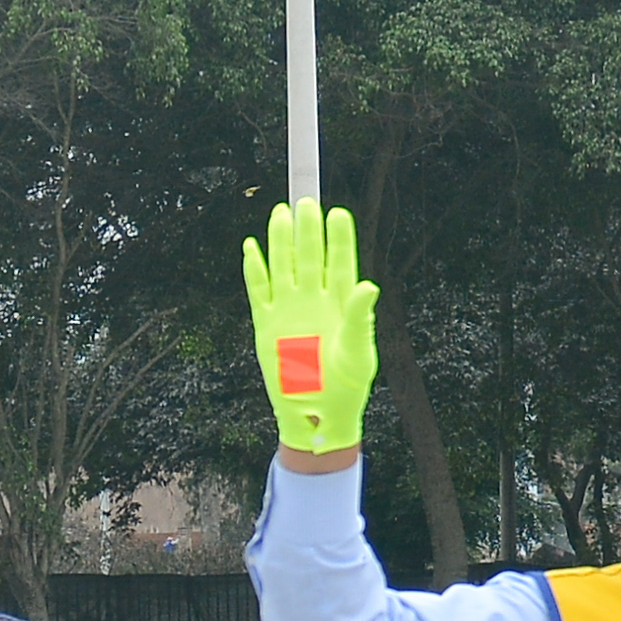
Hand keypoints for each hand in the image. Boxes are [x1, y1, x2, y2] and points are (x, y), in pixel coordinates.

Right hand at [243, 202, 380, 459]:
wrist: (318, 416)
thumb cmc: (347, 387)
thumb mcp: (359, 354)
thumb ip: (360, 318)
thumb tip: (369, 285)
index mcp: (341, 304)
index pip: (339, 263)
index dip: (338, 239)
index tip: (337, 214)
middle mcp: (315, 300)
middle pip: (309, 257)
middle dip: (308, 232)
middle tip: (307, 203)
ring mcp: (290, 310)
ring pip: (283, 267)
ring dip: (281, 242)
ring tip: (282, 214)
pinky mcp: (267, 325)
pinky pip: (258, 291)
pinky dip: (254, 269)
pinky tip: (252, 246)